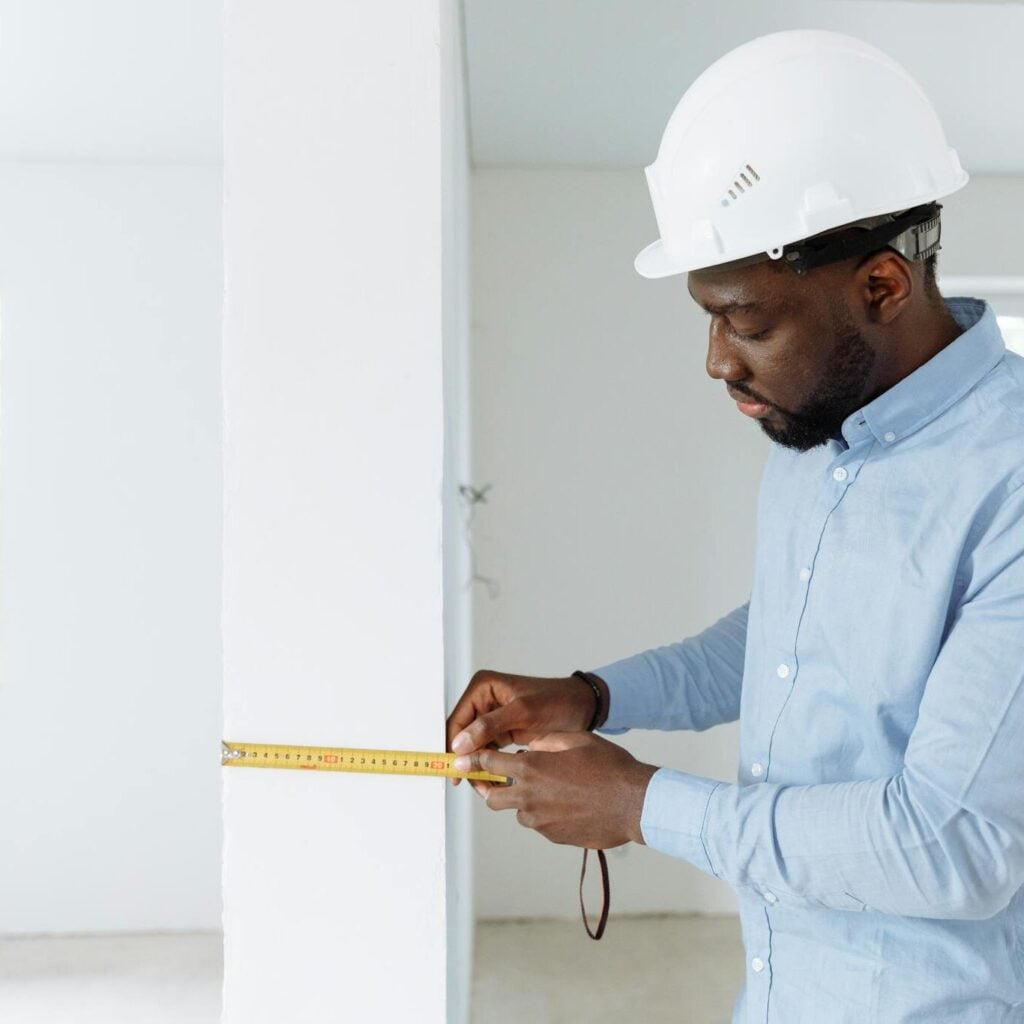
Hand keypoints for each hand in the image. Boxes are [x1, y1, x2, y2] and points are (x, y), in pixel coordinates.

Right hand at [445, 670, 603, 793]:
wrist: (582, 707)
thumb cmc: (557, 701)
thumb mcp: (523, 712)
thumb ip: (489, 726)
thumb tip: (460, 743)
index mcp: (483, 688)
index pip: (458, 719)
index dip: (452, 745)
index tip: (454, 769)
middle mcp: (484, 700)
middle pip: (463, 735)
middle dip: (466, 760)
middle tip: (471, 783)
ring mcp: (492, 716)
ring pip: (474, 746)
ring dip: (478, 766)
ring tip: (486, 786)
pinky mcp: (502, 730)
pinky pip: (488, 750)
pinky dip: (489, 766)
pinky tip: (494, 780)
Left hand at [453, 731, 657, 848]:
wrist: (635, 803)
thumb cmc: (609, 767)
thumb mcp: (577, 740)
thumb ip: (546, 741)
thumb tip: (530, 745)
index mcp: (532, 767)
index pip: (488, 763)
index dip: (474, 760)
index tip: (463, 761)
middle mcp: (529, 796)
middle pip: (491, 797)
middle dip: (491, 787)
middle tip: (501, 780)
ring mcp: (540, 820)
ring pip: (518, 812)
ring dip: (524, 801)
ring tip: (551, 790)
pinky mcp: (553, 836)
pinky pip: (540, 824)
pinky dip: (545, 814)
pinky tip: (568, 804)